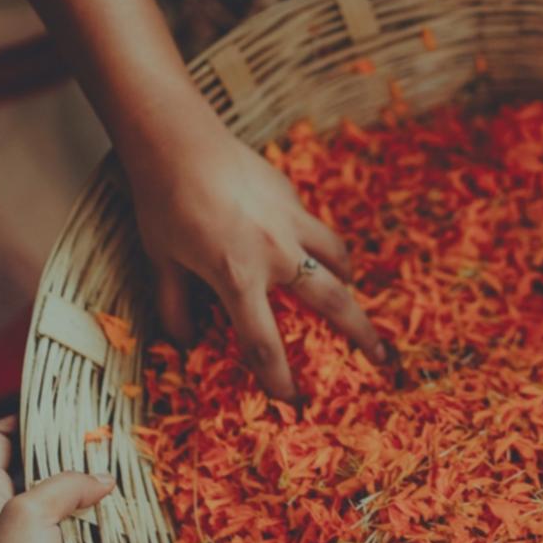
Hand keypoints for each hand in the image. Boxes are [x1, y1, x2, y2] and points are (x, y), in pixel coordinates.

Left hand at [125, 114, 384, 399]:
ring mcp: (290, 223)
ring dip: (347, 281)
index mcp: (238, 278)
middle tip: (381, 357)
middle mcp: (275, 255)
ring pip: (338, 259)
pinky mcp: (293, 197)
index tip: (294, 401)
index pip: (266, 344)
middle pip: (332, 303)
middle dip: (360, 334)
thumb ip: (175, 305)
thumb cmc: (162, 202)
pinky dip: (319, 245)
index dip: (281, 379)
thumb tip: (185, 342)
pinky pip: (316, 229)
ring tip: (350, 292)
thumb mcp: (161, 260)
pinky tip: (305, 245)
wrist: (178, 141)